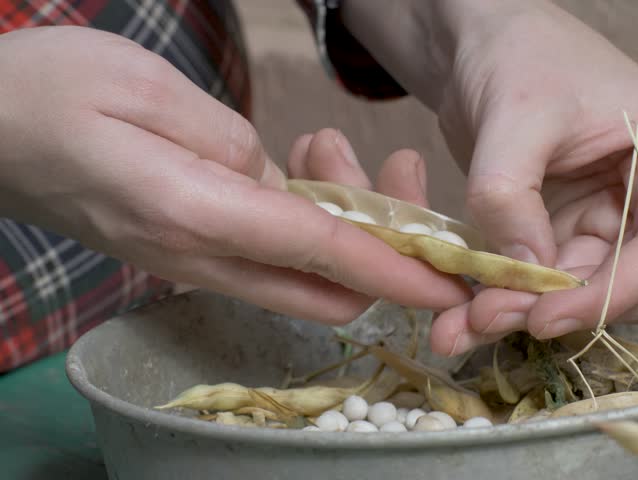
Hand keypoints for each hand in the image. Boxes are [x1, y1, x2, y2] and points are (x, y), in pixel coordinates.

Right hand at [0, 26, 469, 324]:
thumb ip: (231, 144)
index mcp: (195, 213)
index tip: (451, 288)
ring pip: (300, 278)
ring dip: (346, 236)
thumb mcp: (148, 90)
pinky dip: (309, 231)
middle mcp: (199, 257)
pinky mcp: (186, 255)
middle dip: (386, 260)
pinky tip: (303, 167)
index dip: (394, 271)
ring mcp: (191, 264)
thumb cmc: (51, 93)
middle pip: (323, 289)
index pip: (321, 253)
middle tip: (405, 185)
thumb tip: (283, 186)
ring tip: (333, 149)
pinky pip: (269, 260)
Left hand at [341, 0, 637, 354]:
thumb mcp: (516, 116)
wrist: (485, 46)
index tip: (543, 316)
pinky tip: (466, 313)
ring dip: (529, 312)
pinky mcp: (580, 230)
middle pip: (631, 283)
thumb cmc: (520, 55)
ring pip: (588, 292)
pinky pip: (554, 283)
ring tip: (465, 322)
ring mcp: (624, 217)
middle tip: (488, 319)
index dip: (608, 293)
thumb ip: (513, 194)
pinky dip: (513, 300)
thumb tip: (523, 272)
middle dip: (561, 308)